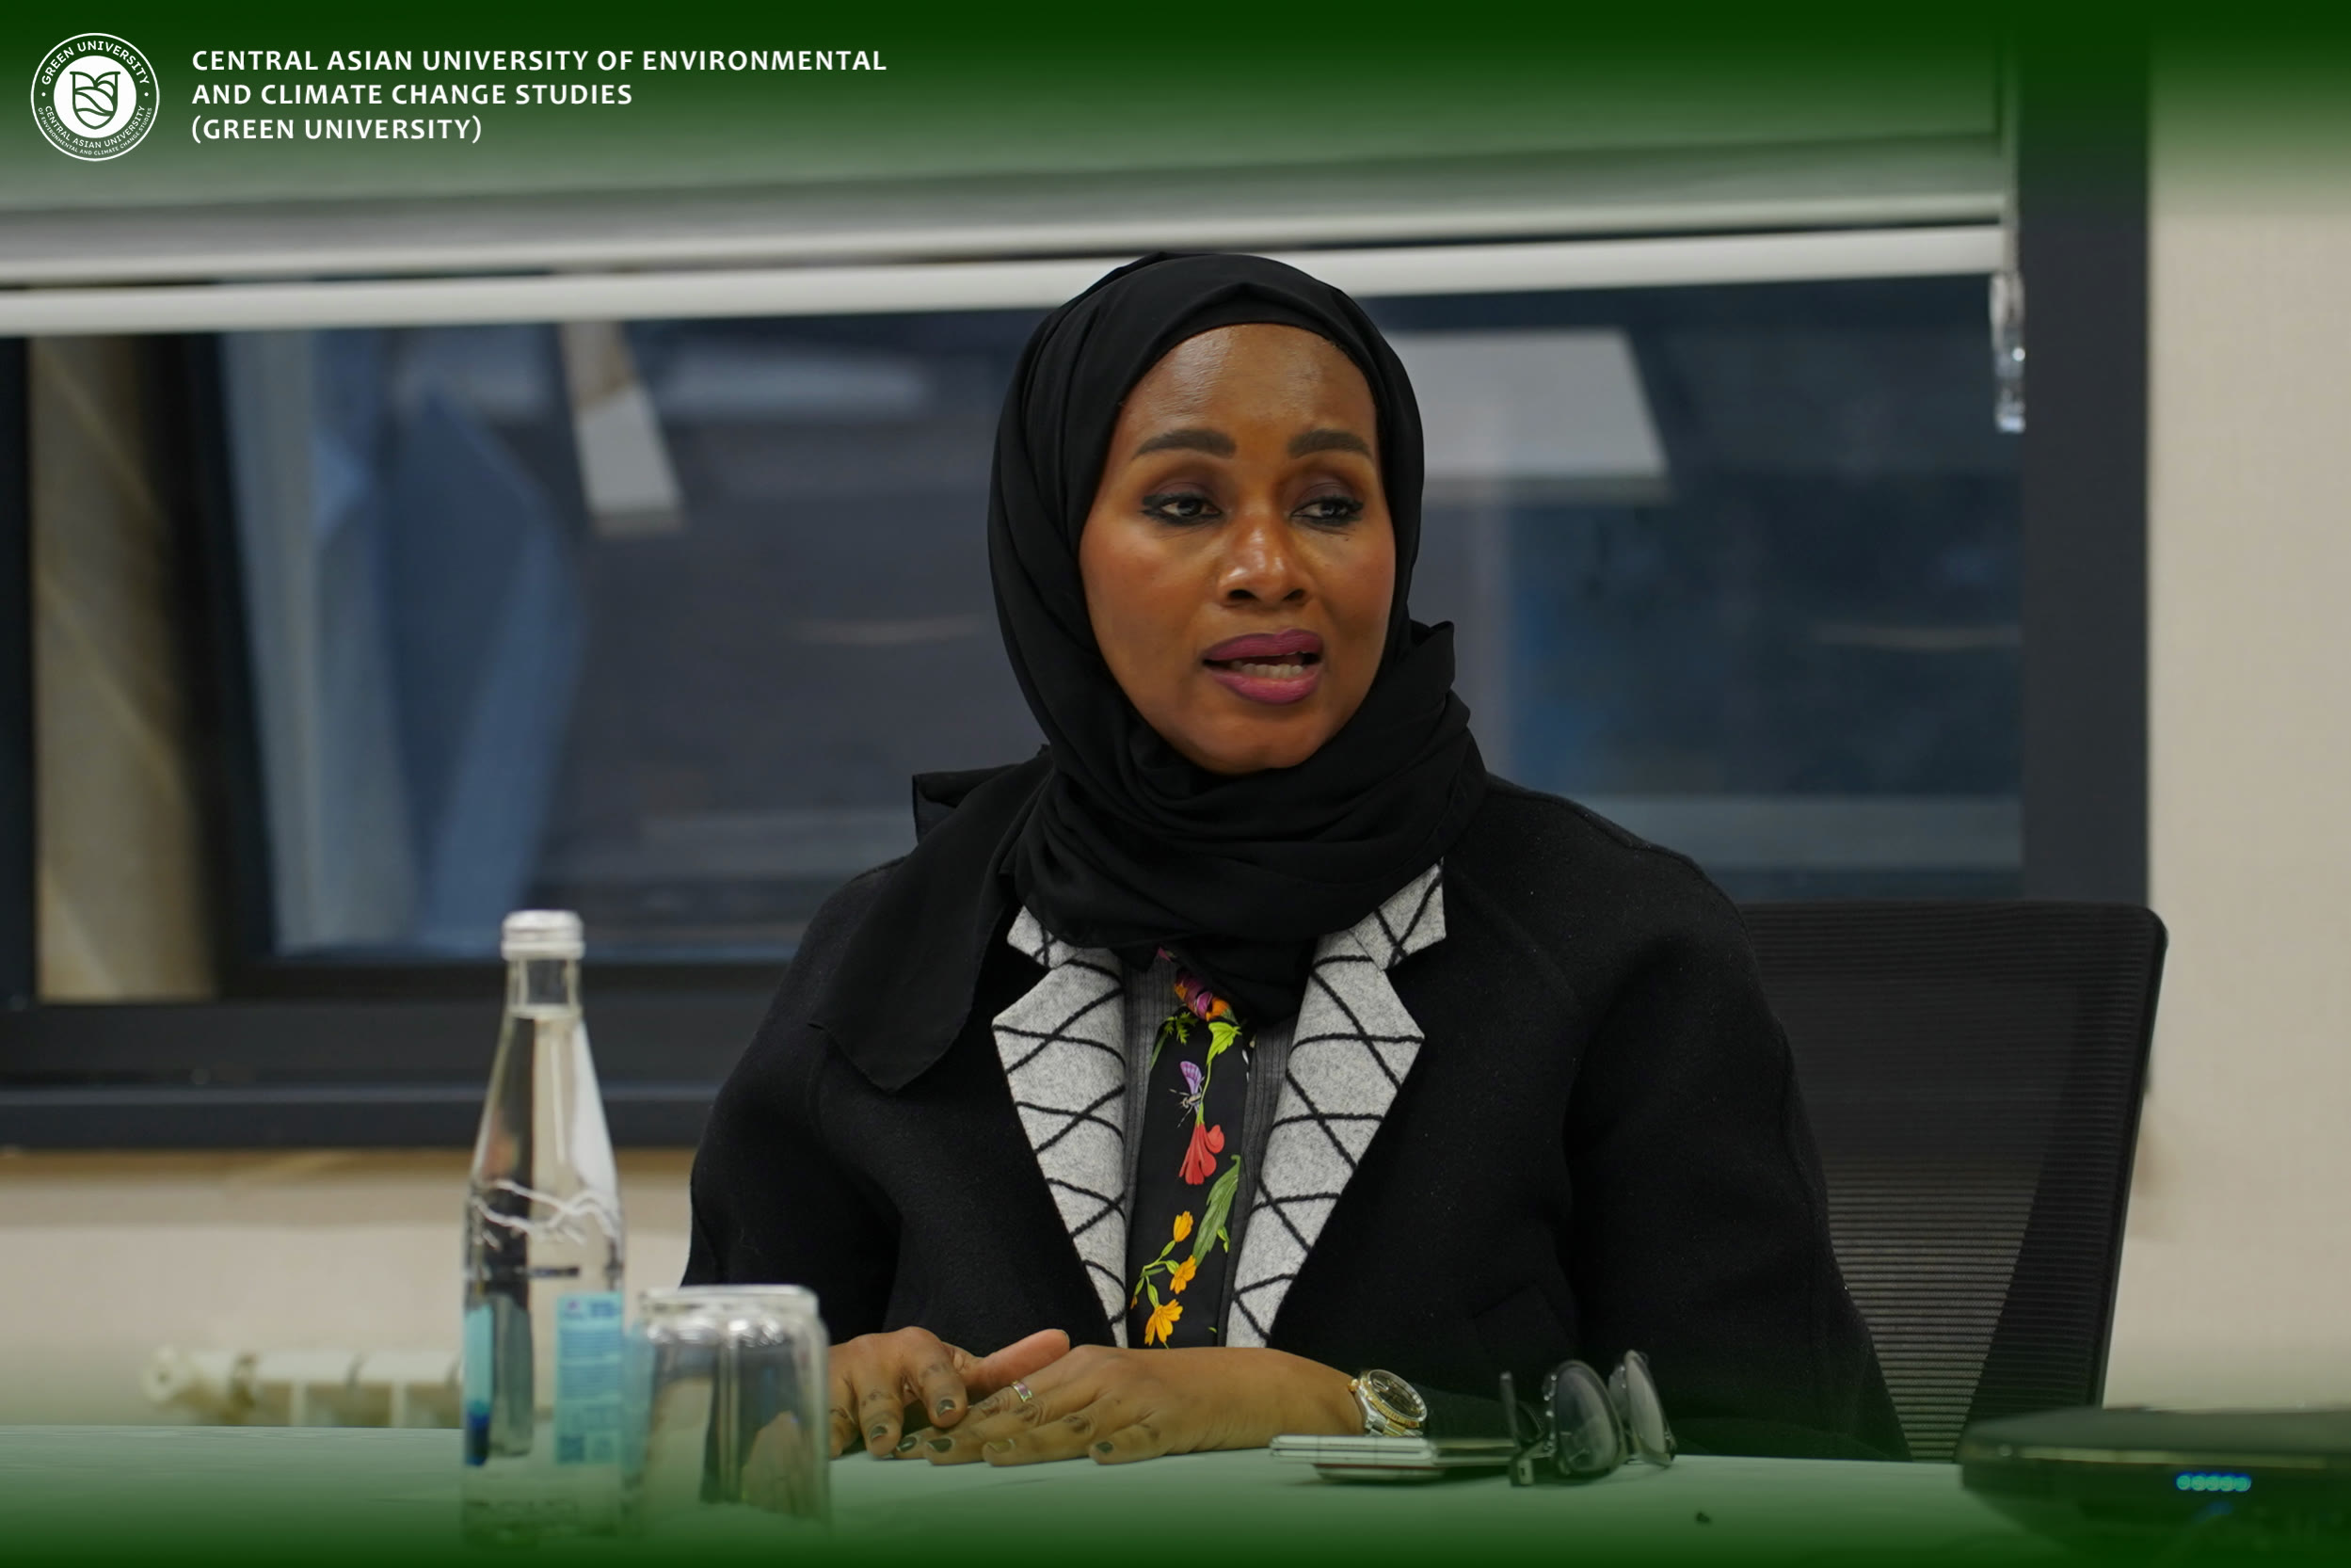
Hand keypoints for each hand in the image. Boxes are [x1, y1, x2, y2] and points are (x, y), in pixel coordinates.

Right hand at [826, 1325, 1068, 1457]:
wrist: (845, 1373)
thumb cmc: (912, 1379)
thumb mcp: (957, 1371)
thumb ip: (1004, 1367)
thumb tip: (1062, 1341)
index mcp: (919, 1350)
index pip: (934, 1366)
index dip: (942, 1388)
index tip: (951, 1413)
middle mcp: (877, 1358)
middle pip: (883, 1393)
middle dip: (887, 1415)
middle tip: (892, 1441)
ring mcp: (840, 1380)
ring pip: (844, 1408)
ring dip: (853, 1429)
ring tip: (864, 1449)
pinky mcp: (809, 1401)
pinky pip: (811, 1423)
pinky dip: (816, 1440)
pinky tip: (821, 1453)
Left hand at [907, 1345, 1357, 1465]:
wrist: (1247, 1384)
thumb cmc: (1176, 1392)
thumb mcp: (1115, 1388)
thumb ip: (1068, 1405)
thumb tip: (1010, 1430)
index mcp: (1085, 1366)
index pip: (1014, 1394)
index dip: (967, 1417)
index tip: (924, 1439)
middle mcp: (1102, 1376)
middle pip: (1030, 1408)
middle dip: (977, 1433)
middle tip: (931, 1455)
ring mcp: (1135, 1398)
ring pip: (1074, 1422)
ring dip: (1029, 1442)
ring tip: (989, 1459)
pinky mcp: (1169, 1422)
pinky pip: (1137, 1438)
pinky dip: (1115, 1447)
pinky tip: (1095, 1458)